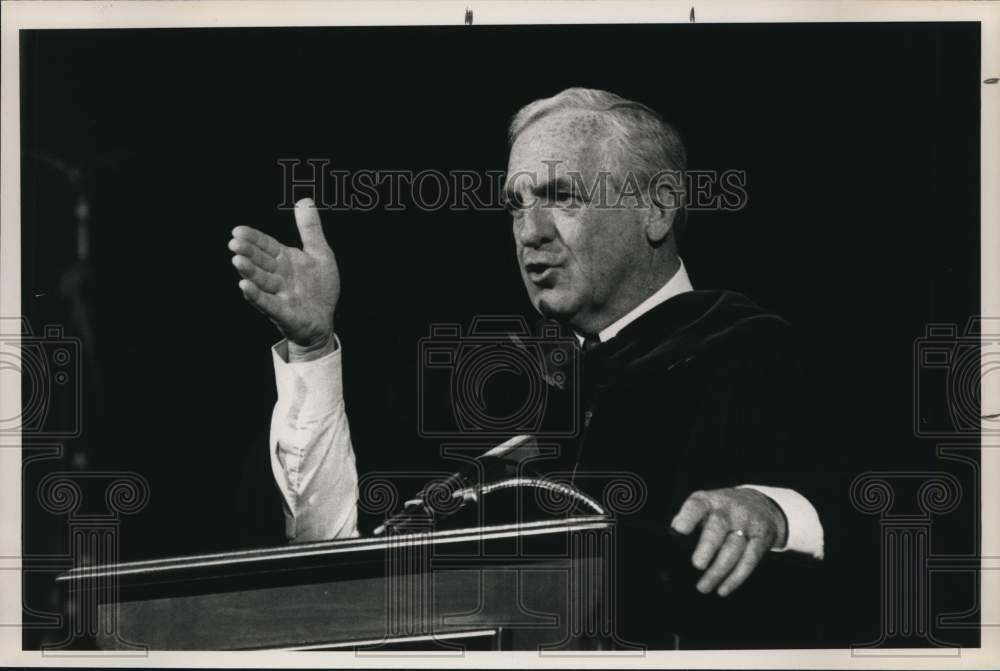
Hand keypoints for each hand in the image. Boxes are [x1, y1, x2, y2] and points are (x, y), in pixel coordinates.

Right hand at [229, 198, 339, 361]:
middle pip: (260, 262)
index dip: (253, 238)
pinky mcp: (283, 312)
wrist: (324, 320)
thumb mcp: (320, 253)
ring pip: (261, 281)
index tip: (238, 230)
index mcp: (285, 259)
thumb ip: (310, 229)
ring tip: (237, 260)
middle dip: (248, 253)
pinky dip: (256, 295)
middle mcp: (278, 275)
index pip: (266, 246)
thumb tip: (304, 200)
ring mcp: (278, 294)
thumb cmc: (319, 287)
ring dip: (249, 271)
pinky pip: (267, 303)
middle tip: (234, 243)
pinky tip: (244, 286)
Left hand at [670, 487, 787, 596]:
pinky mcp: (761, 539)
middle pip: (718, 527)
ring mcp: (748, 524)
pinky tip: (723, 589)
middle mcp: (730, 510)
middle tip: (697, 564)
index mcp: (710, 501)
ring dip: (718, 571)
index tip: (679, 530)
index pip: (697, 506)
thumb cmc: (723, 511)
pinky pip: (749, 560)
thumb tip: (673, 535)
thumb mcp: (706, 506)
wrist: (762, 506)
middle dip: (708, 546)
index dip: (689, 517)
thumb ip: (689, 519)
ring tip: (703, 587)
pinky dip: (736, 577)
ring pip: (734, 548)